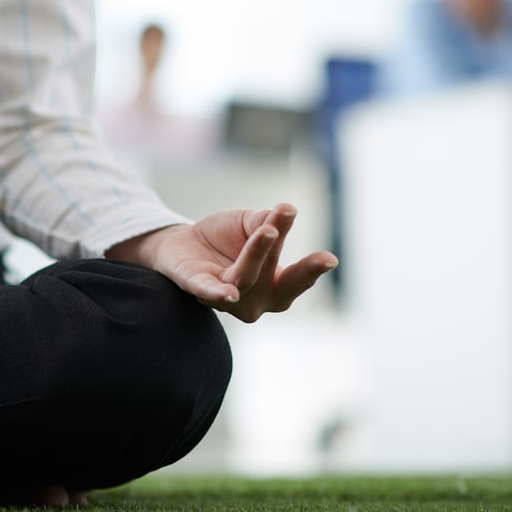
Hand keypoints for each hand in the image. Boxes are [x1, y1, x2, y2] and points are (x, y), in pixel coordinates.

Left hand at [107, 203, 337, 322]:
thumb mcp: (251, 224)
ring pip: (245, 278)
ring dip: (257, 254)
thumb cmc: (225, 238)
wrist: (180, 241)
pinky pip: (208, 291)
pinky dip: (218, 293)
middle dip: (300, 271)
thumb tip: (286, 210)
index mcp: (273, 287)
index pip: (295, 281)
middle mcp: (253, 300)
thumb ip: (268, 221)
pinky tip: (229, 293)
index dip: (312, 271)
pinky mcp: (196, 287)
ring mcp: (226, 298)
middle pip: (277, 283)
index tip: (331, 259)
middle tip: (323, 258)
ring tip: (267, 230)